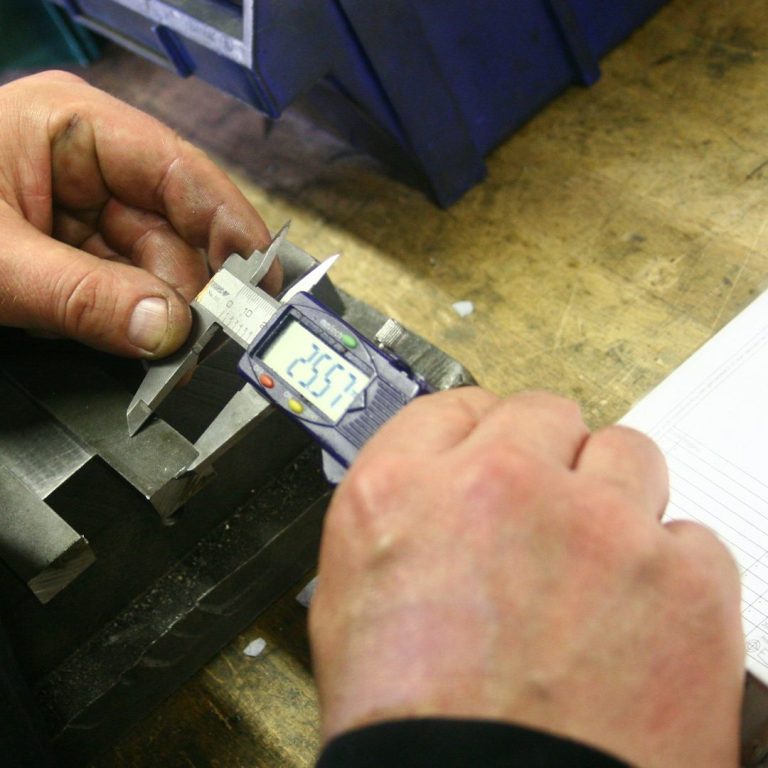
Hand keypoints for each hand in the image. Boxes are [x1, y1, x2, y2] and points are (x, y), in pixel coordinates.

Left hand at [0, 71, 279, 356]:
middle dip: (193, 287)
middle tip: (207, 342)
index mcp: (71, 127)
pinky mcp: (70, 255)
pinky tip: (138, 346)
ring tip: (169, 356)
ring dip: (164, 314)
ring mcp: (80, 213)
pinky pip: (123, 291)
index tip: (259, 277)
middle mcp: (87, 165)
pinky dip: (134, 324)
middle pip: (173, 228)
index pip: (177, 171)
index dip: (228, 223)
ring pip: (153, 268)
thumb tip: (168, 330)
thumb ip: (83, 297)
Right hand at [310, 389, 743, 767]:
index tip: (497, 450)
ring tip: (598, 566)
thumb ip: (397, 515)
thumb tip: (436, 480)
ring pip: (625, 453)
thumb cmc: (413, 728)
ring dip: (612, 497)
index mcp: (402, 491)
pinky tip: (640, 622)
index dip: (478, 433)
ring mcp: (597, 526)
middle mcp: (498, 486)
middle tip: (548, 513)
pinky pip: (690, 539)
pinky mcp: (684, 582)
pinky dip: (670, 573)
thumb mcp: (349, 601)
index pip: (454, 407)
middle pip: (542, 413)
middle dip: (545, 456)